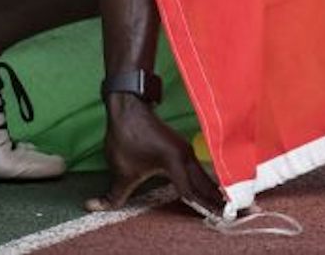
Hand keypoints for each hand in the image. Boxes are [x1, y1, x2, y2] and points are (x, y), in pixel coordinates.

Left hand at [87, 97, 225, 214]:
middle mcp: (185, 156)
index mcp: (174, 163)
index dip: (203, 207)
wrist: (129, 108)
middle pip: (204, 184)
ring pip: (203, 175)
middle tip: (230, 214)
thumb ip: (112, 195)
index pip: (191, 192)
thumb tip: (94, 207)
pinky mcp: (182, 148)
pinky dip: (206, 180)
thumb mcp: (120, 171)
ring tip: (225, 205)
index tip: (218, 217)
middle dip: (216, 200)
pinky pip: (199, 169)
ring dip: (213, 190)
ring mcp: (186, 151)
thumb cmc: (126, 137)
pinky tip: (211, 188)